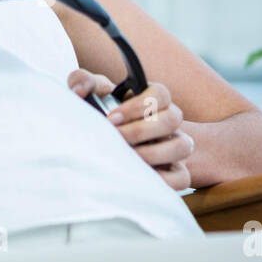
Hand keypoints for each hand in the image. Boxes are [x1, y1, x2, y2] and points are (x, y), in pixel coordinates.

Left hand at [67, 69, 192, 190]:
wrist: (103, 148)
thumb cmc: (101, 117)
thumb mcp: (90, 96)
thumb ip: (82, 82)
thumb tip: (79, 90)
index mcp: (154, 100)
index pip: (161, 94)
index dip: (138, 106)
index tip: (111, 117)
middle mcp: (169, 122)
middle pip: (173, 119)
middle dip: (140, 130)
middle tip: (115, 138)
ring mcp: (175, 147)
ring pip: (182, 146)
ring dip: (153, 153)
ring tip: (127, 157)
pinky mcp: (175, 173)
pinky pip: (181, 177)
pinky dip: (163, 179)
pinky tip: (137, 176)